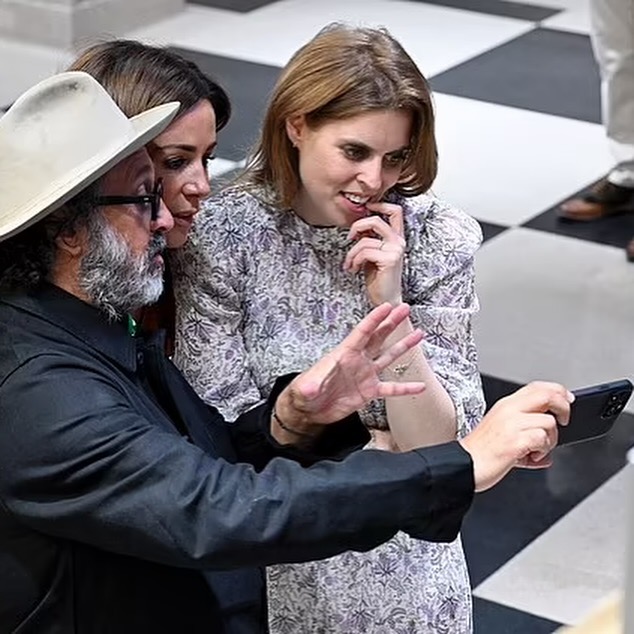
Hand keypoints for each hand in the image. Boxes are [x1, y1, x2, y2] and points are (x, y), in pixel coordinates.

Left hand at [275, 303, 424, 431]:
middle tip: (405, 309)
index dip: (374, 319)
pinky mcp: (368, 392)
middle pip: (378, 337)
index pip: (362, 332)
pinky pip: (391, 388)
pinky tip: (419, 386)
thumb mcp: (307, 387)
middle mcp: (357, 361)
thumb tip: (311, 387)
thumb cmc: (304, 393)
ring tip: (418, 334)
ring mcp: (365, 375)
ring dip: (403, 346)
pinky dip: (405, 387)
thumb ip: (312, 385)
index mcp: (344, 354)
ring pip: (388, 357)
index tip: (387, 306)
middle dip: (391, 322)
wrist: (308, 410)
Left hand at [344, 202, 404, 305]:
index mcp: (396, 238)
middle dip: (357, 226)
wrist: (386, 299)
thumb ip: (369, 239)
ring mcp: (395, 250)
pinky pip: (364, 252)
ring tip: (350, 264)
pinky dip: (354, 261)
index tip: (366, 208)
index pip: (395, 211)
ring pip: (365, 240)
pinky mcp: (389, 260)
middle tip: (349, 237)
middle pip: (376, 220)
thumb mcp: (372, 254)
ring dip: (351, 253)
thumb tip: (358, 227)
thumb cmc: (378, 278)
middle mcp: (399, 242)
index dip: (380, 204)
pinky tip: (353, 270)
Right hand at [458, 382, 574, 491]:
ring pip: (549, 422)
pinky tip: (531, 457)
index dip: (558, 391)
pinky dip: (542, 451)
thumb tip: (545, 451)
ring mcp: (511, 424)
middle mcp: (508, 410)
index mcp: (505, 405)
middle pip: (547, 395)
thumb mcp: (502, 433)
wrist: (464, 465)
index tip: (568, 400)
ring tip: (537, 450)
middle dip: (564, 407)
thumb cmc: (480, 452)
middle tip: (564, 421)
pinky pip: (542, 439)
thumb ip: (525, 435)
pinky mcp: (515, 441)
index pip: (537, 387)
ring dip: (550, 440)